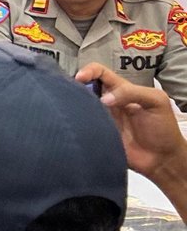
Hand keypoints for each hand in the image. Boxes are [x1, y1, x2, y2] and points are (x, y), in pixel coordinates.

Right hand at [76, 64, 186, 184]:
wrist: (162, 159)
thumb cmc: (163, 128)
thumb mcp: (156, 101)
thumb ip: (132, 93)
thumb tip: (103, 99)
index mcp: (121, 90)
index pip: (100, 73)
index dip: (89, 70)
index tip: (80, 78)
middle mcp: (107, 102)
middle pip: (85, 87)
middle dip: (75, 87)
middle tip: (68, 93)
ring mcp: (101, 119)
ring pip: (81, 106)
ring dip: (73, 105)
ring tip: (68, 107)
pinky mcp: (97, 134)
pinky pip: (82, 125)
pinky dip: (75, 123)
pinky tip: (72, 123)